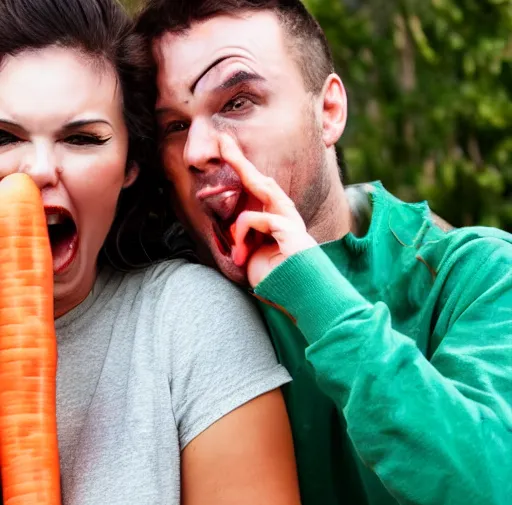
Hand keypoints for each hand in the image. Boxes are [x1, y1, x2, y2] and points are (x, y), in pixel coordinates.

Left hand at [219, 135, 316, 287]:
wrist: (301, 299)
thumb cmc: (278, 282)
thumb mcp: (253, 257)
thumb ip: (245, 239)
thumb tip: (232, 229)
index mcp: (277, 223)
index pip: (259, 192)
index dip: (244, 172)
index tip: (228, 154)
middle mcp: (286, 217)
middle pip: (263, 181)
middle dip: (241, 161)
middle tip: (223, 141)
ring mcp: (290, 220)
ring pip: (264, 190)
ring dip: (242, 198)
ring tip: (235, 216)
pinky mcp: (290, 228)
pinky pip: (256, 218)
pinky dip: (243, 235)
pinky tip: (243, 256)